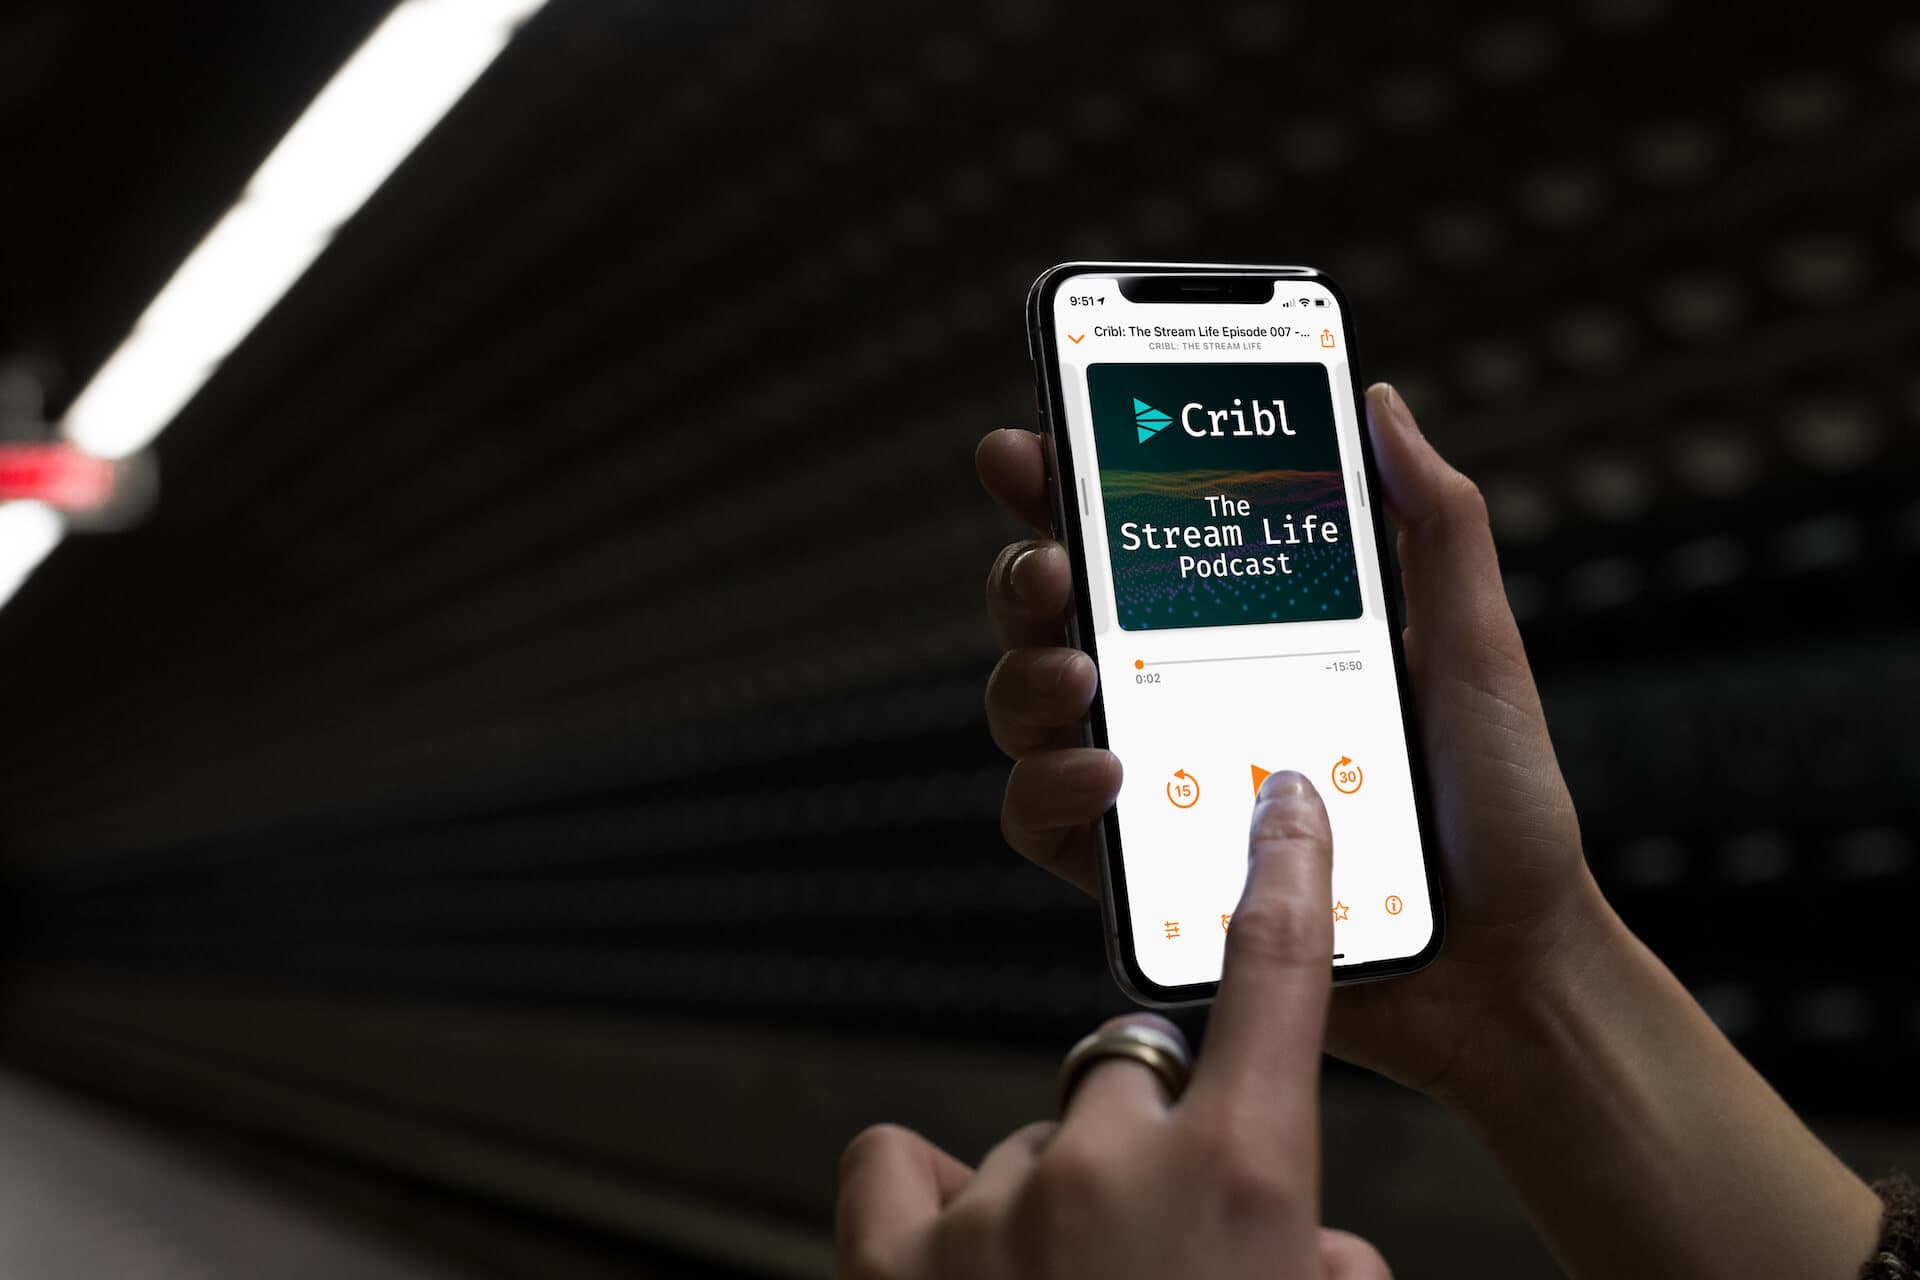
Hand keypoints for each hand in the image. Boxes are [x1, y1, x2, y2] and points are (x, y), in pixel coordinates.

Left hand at [837, 775, 1389, 1279]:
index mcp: (1238, 1180)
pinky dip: (928, 1198)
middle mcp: (1110, 1172)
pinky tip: (960, 1259)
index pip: (1273, 970)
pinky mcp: (892, 1260)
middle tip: (1154, 1244)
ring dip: (1056, 1199)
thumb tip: (1322, 1247)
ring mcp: (993, 1207)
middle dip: (1143, 1142)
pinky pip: (895, 1159)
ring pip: (1030, 1139)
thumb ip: (1327, 1259)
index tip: (1280, 805)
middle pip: (1123, 1068)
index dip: (1282, 871)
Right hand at [976, 383, 1609, 1097]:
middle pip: (1056, 616)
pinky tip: (1105, 771)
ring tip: (1074, 669)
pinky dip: (1051, 787)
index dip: (1065, 486)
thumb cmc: (1499, 810)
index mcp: (1247, 630)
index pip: (1133, 541)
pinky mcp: (1141, 875)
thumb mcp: (1476, 649)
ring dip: (1022, 675)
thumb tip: (1381, 403)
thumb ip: (1436, 526)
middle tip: (1050, 563)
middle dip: (1023, 572)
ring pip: (1029, 708)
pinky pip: (1047, 822)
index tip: (1030, 448)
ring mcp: (1157, 783)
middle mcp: (1183, 695)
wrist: (1505, 966)